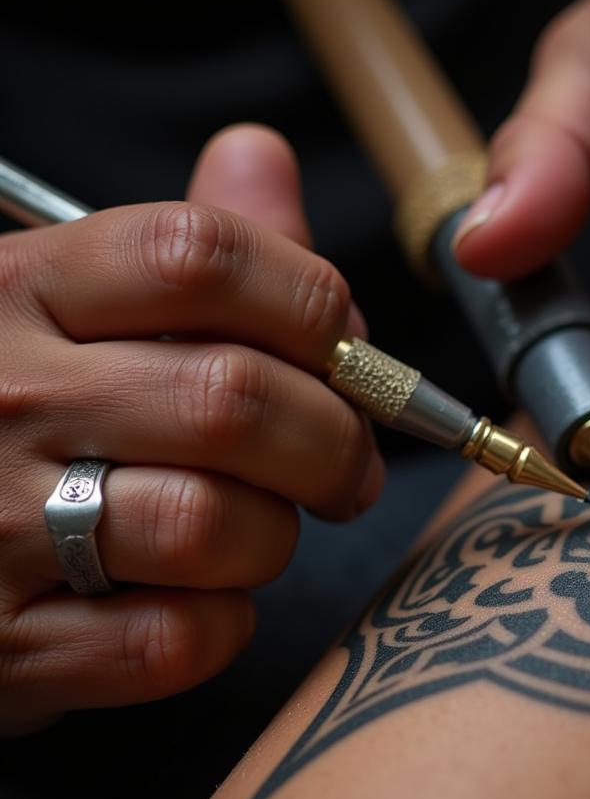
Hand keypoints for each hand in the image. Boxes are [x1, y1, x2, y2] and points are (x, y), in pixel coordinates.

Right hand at [0, 125, 383, 734]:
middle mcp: (1, 396)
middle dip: (334, 442)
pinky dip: (222, 627)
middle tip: (346, 470)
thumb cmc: (11, 418)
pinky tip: (201, 603)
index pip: (202, 254)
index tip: (346, 353)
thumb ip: (178, 252)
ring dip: (274, 539)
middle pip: (235, 398)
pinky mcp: (8, 643)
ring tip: (259, 534)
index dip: (314, 303)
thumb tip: (262, 155)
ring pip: (213, 526)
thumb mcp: (65, 310)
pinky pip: (174, 639)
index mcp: (21, 292)